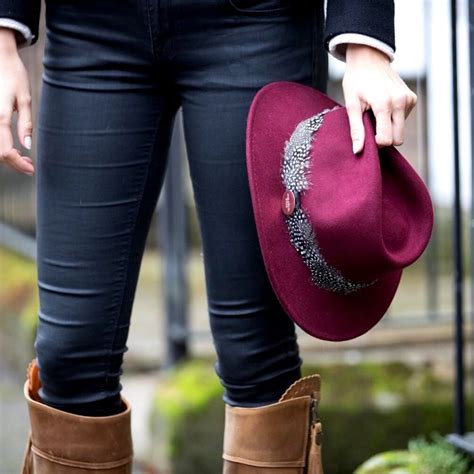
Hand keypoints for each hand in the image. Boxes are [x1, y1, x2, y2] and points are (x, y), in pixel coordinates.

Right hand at [0, 27, 34, 175]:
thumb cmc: (14, 75)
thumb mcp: (25, 99)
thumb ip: (26, 124)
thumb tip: (26, 146)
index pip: (5, 151)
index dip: (18, 164)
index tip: (31, 169)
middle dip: (13, 162)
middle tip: (29, 165)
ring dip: (6, 155)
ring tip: (22, 158)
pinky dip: (1, 145)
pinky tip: (12, 146)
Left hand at [342, 43, 416, 153]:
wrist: (369, 59)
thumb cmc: (356, 81)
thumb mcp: (351, 105)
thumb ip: (356, 129)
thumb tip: (358, 151)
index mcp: (384, 104)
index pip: (386, 140)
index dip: (375, 143)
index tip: (367, 136)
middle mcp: (401, 102)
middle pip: (397, 139)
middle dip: (384, 138)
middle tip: (370, 125)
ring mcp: (409, 99)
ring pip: (400, 130)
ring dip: (388, 127)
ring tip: (375, 112)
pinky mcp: (412, 98)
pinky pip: (404, 120)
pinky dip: (394, 118)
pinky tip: (384, 106)